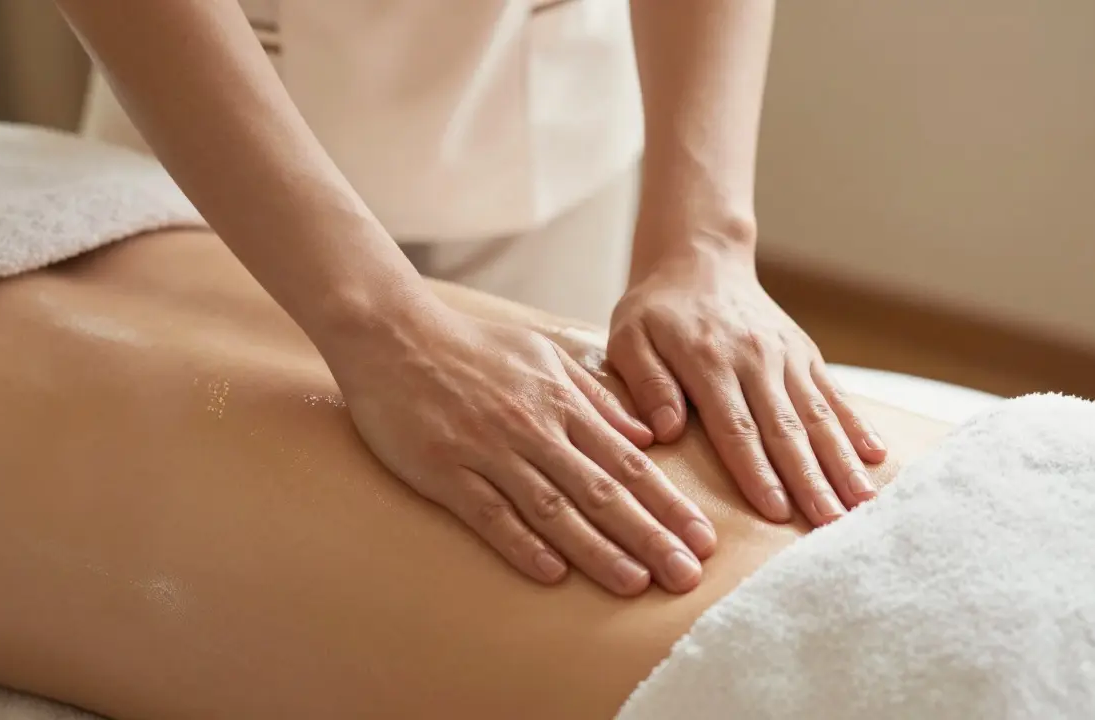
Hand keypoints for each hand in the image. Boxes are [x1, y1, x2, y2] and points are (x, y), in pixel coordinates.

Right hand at [327, 305, 716, 595]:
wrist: (393, 333)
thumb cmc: (472, 345)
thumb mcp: (544, 354)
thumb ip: (596, 396)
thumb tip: (648, 435)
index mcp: (561, 402)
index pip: (628, 463)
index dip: (667, 503)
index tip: (701, 539)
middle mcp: (533, 428)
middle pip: (601, 491)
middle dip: (649, 535)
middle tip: (686, 576)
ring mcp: (488, 450)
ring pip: (553, 507)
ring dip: (597, 548)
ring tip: (635, 584)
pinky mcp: (445, 469)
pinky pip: (489, 512)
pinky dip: (521, 543)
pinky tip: (551, 573)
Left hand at [607, 246, 887, 526]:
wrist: (699, 259)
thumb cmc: (655, 311)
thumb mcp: (629, 338)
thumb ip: (646, 382)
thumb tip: (667, 430)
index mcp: (708, 362)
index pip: (736, 428)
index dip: (757, 471)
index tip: (776, 511)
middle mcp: (754, 358)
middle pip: (786, 429)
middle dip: (810, 480)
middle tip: (830, 523)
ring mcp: (785, 355)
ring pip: (817, 415)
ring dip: (840, 461)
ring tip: (861, 502)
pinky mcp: (804, 352)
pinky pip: (833, 393)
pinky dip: (856, 425)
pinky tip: (875, 456)